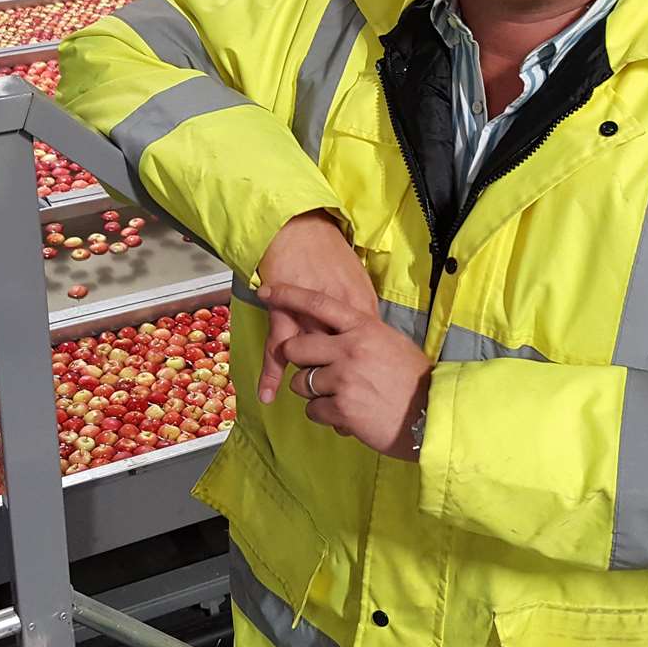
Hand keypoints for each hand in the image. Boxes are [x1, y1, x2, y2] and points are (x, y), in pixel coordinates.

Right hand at [255, 211, 378, 403]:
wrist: (299, 228)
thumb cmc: (328, 252)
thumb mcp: (356, 281)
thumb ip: (362, 312)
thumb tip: (371, 339)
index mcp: (360, 307)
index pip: (370, 351)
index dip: (373, 377)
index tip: (378, 400)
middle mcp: (338, 315)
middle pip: (344, 363)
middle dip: (349, 392)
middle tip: (355, 418)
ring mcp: (310, 316)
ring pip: (312, 362)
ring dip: (316, 391)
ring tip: (327, 417)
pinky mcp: (284, 313)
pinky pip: (278, 349)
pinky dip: (271, 373)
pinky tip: (269, 396)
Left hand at [261, 282, 430, 459]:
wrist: (432, 415)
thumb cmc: (414, 380)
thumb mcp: (390, 343)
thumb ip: (361, 336)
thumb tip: (337, 334)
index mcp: (364, 327)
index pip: (318, 303)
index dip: (289, 295)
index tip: (267, 291)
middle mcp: (350, 349)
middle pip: (296, 347)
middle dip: (299, 360)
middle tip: (315, 369)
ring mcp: (344, 378)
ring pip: (301, 383)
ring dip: (314, 393)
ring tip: (340, 397)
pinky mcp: (341, 408)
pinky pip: (313, 410)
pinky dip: (326, 415)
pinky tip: (348, 415)